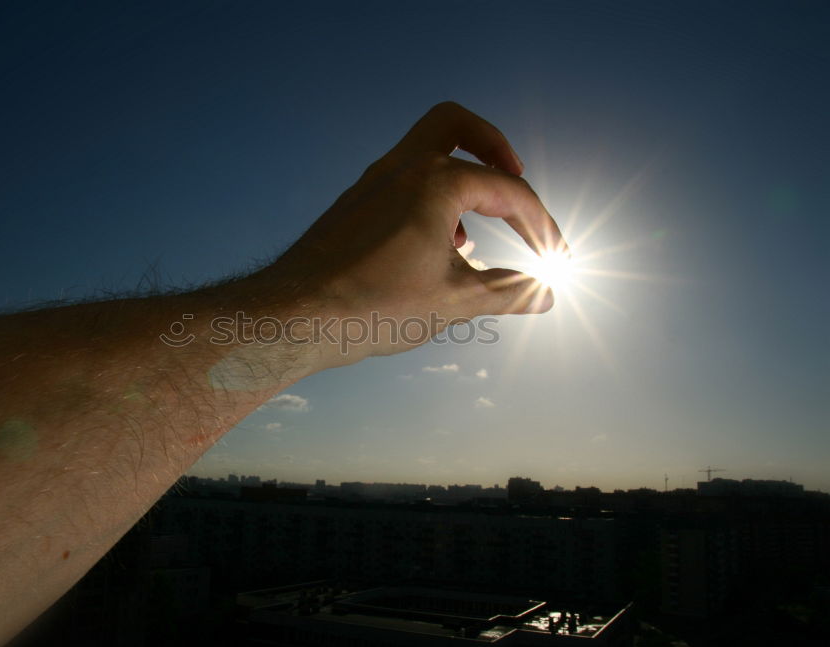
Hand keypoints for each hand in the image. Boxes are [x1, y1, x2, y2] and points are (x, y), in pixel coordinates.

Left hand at [263, 101, 567, 365]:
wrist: (294, 317)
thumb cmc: (373, 305)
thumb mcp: (455, 301)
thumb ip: (509, 291)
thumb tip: (548, 294)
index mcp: (435, 182)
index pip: (508, 191)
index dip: (542, 224)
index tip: (557, 258)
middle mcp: (401, 169)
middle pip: (455, 123)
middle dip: (493, 145)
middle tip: (516, 176)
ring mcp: (370, 184)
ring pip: (423, 152)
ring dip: (458, 177)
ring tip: (472, 235)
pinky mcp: (352, 205)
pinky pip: (399, 182)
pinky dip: (427, 199)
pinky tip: (430, 249)